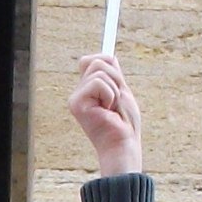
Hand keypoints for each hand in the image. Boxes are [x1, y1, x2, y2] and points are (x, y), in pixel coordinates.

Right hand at [69, 53, 143, 175]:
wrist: (124, 144)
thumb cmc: (125, 124)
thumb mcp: (122, 93)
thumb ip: (114, 76)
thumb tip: (110, 56)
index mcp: (88, 90)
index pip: (92, 60)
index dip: (107, 64)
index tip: (118, 81)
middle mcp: (78, 93)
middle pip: (96, 61)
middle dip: (115, 78)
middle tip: (117, 101)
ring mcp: (75, 98)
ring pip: (98, 69)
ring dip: (114, 89)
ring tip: (113, 108)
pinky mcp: (76, 103)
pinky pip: (98, 82)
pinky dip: (111, 94)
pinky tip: (108, 111)